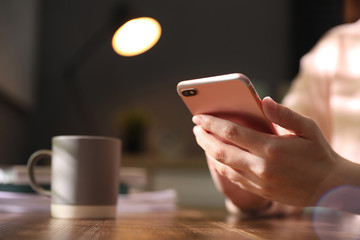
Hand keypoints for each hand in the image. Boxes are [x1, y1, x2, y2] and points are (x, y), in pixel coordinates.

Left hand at [192, 97, 354, 206]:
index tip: (198, 116)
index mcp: (271, 148)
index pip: (232, 132)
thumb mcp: (308, 128)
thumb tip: (263, 101)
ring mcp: (258, 181)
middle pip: (221, 151)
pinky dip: (221, 165)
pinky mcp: (259, 191)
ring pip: (223, 166)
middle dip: (203, 138)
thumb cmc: (318, 153)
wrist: (329, 187)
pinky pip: (233, 178)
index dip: (212, 123)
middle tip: (195, 128)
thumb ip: (284, 114)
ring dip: (209, 152)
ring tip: (202, 140)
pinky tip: (217, 157)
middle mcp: (261, 167)